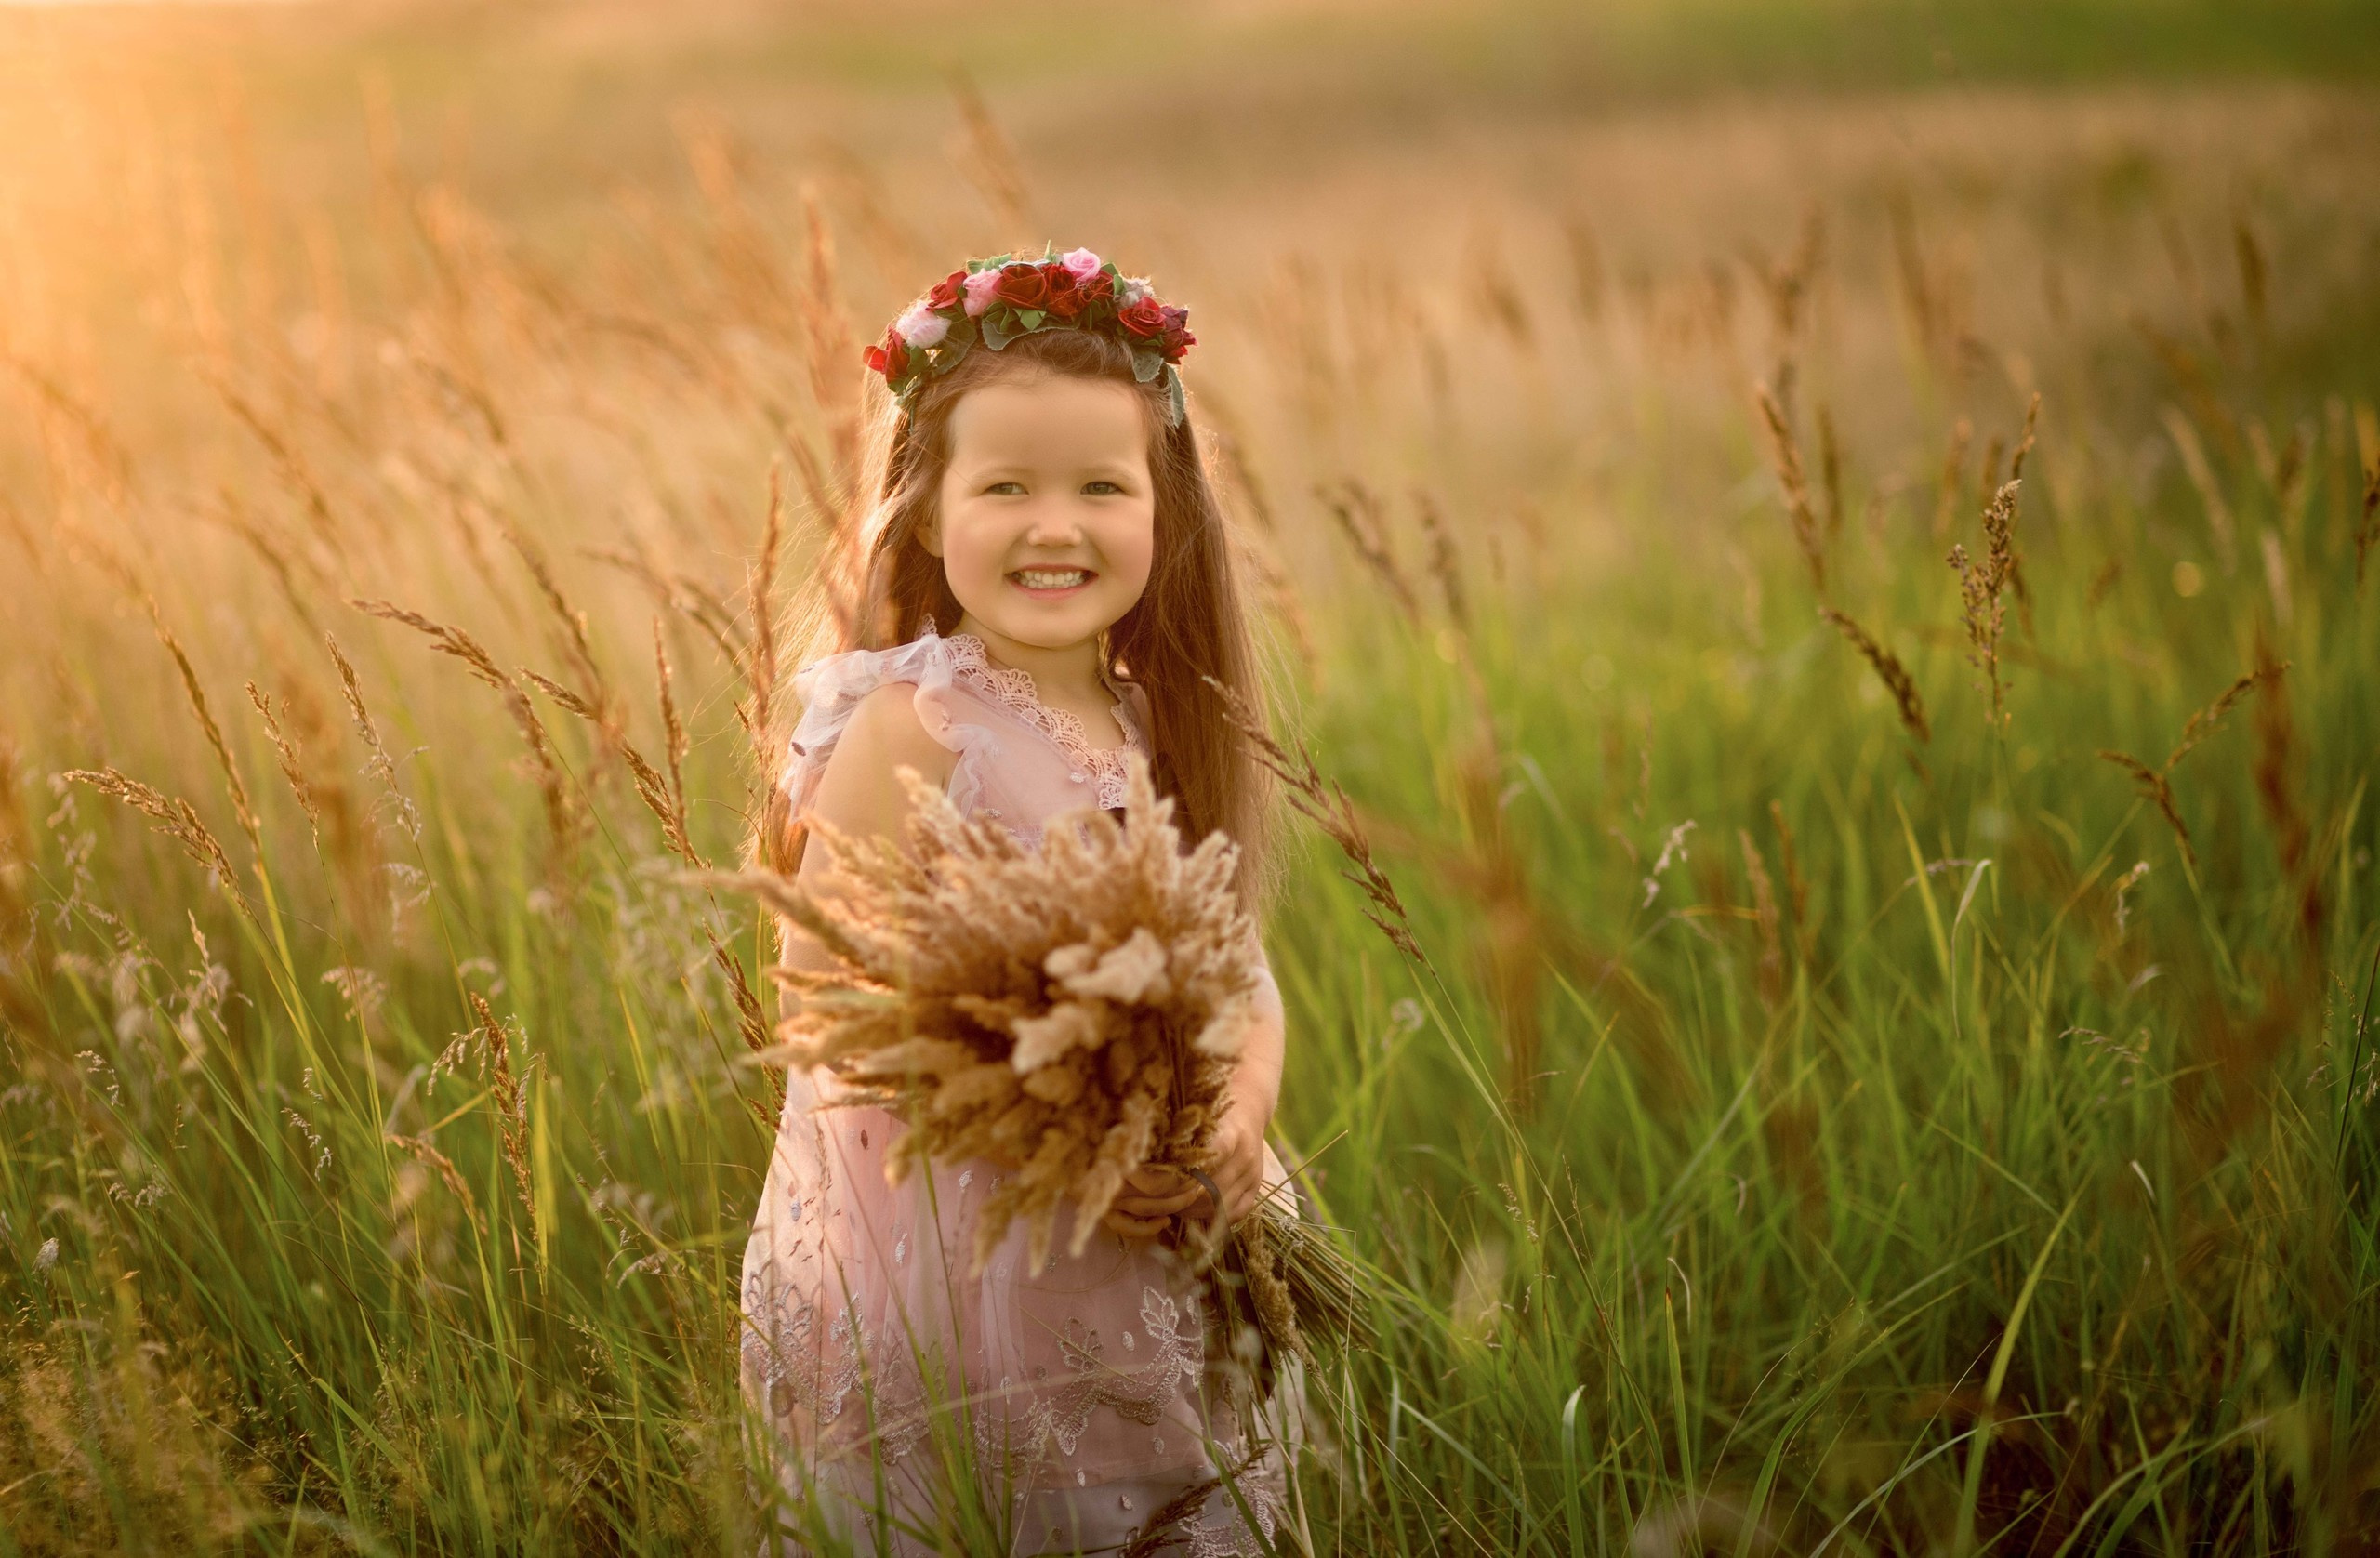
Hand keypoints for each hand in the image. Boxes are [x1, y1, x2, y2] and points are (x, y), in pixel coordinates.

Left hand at [1101, 1094, 1271, 1240]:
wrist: (1247, 1103)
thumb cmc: (1209, 1105)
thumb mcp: (1189, 1111)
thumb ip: (1170, 1135)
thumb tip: (1136, 1157)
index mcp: (1228, 1133)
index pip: (1197, 1169)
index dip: (1169, 1180)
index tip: (1147, 1181)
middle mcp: (1244, 1156)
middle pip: (1205, 1192)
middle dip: (1175, 1200)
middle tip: (1150, 1199)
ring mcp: (1252, 1174)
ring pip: (1217, 1207)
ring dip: (1189, 1211)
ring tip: (1168, 1203)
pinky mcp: (1256, 1188)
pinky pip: (1233, 1215)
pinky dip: (1209, 1217)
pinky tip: (1191, 1209)